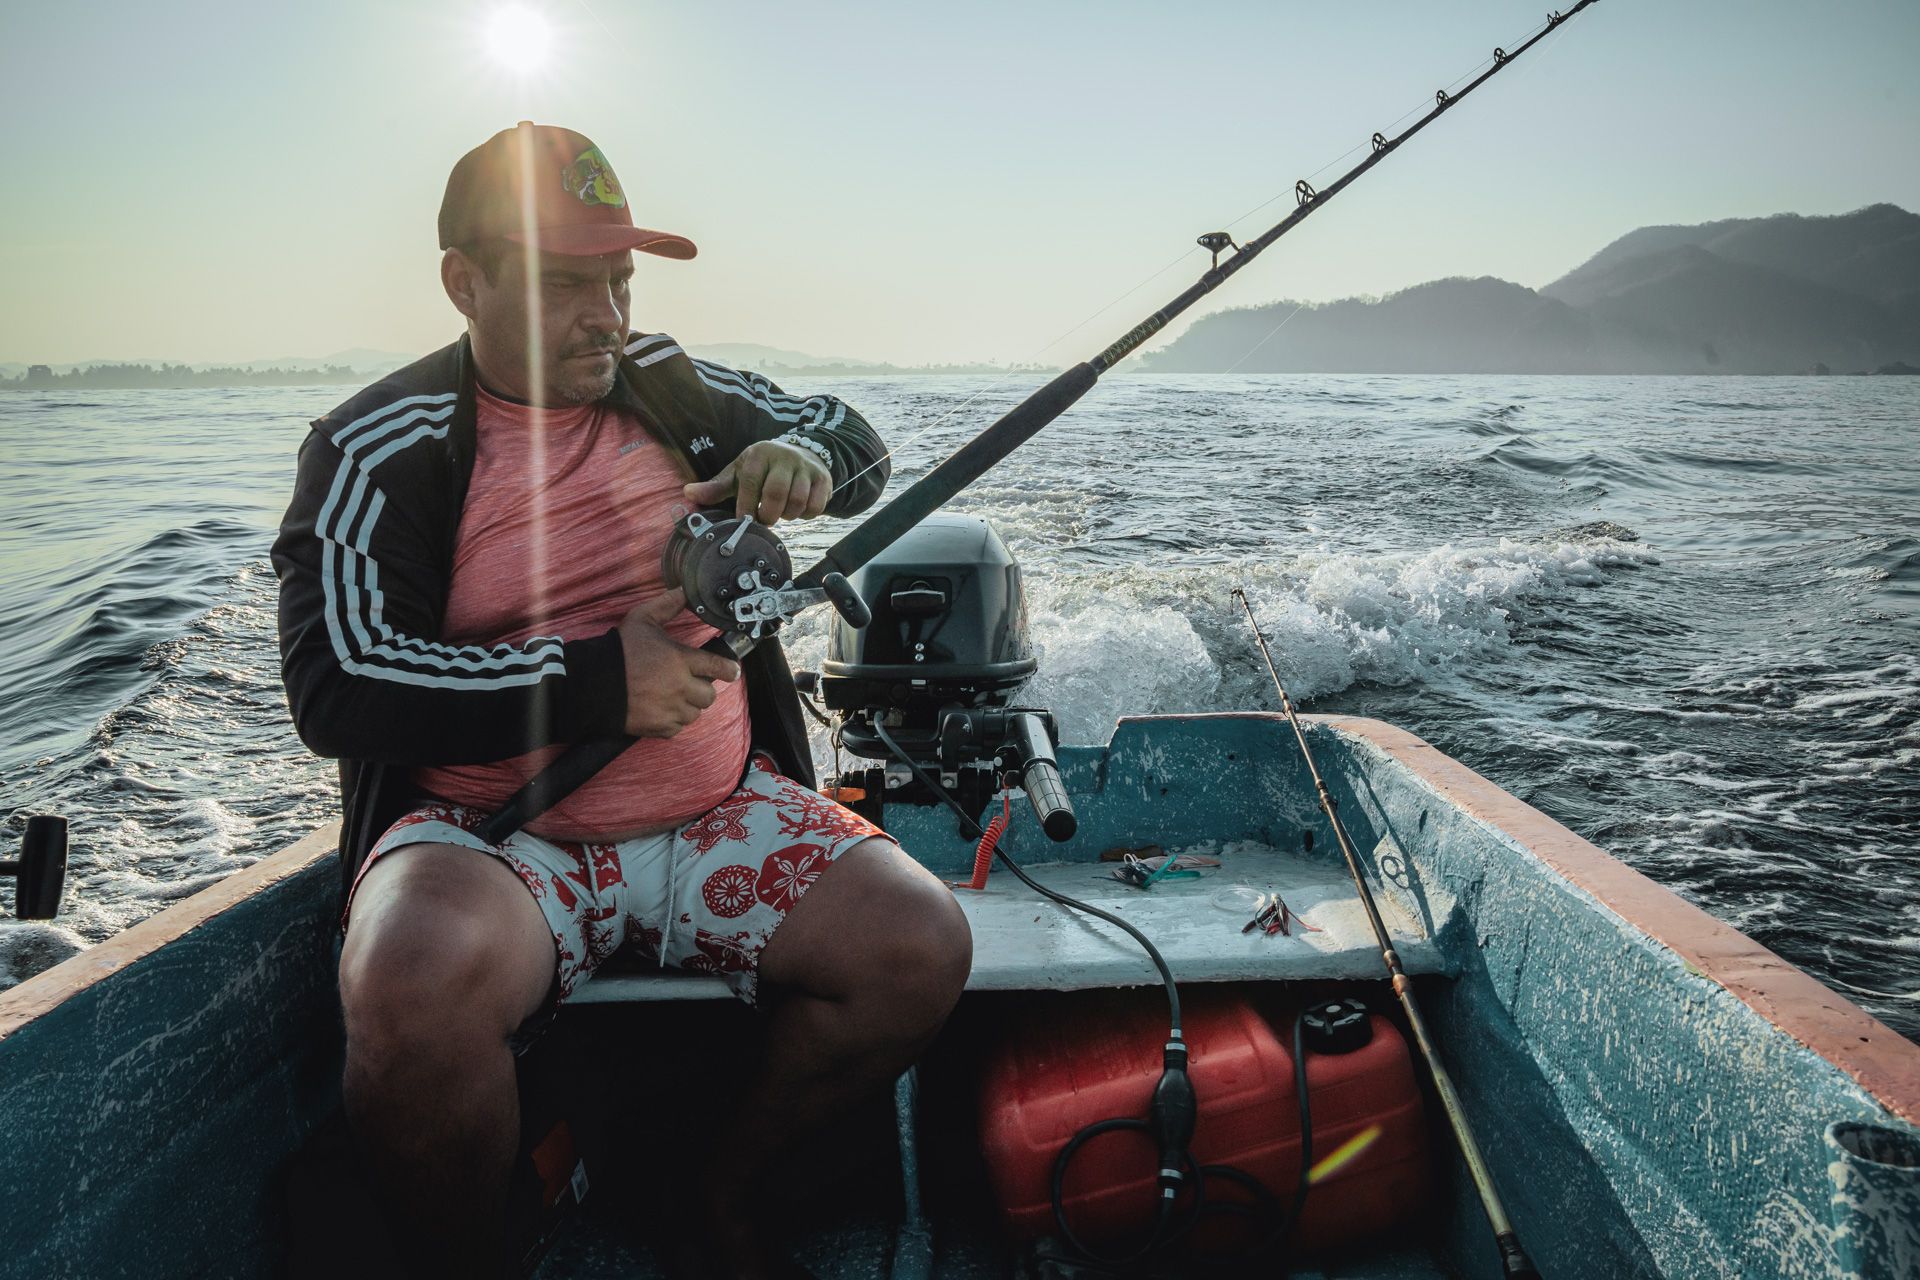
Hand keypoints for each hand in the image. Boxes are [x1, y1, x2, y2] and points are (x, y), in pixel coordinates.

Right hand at [615, 589, 740, 738]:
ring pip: (695, 713)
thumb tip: (684, 590)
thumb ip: (666, 605)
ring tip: (673, 696)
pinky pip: (678, 728)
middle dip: (702, 689)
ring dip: (688, 706)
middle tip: (689, 682)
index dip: (729, 670)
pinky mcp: (659, 727)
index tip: (732, 671)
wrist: (592, 683)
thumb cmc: (618, 650)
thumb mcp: (642, 619)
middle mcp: (680, 686)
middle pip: (709, 695)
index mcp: (680, 660)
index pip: (718, 667)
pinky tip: (662, 709)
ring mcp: (670, 709)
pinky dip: (673, 721)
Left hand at [682, 440, 831, 524]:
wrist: (799, 455)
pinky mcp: (823, 478)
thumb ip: (715, 486)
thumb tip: (687, 493)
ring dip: (787, 516)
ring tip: (781, 512)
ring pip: (797, 502)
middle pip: (776, 493)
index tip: (745, 519)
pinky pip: (816, 505)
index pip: (750, 482)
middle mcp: (784, 456)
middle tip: (765, 519)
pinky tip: (798, 510)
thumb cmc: (762, 469)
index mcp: (760, 454)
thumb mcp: (738, 474)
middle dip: (768, 514)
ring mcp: (806, 467)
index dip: (746, 505)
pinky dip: (806, 515)